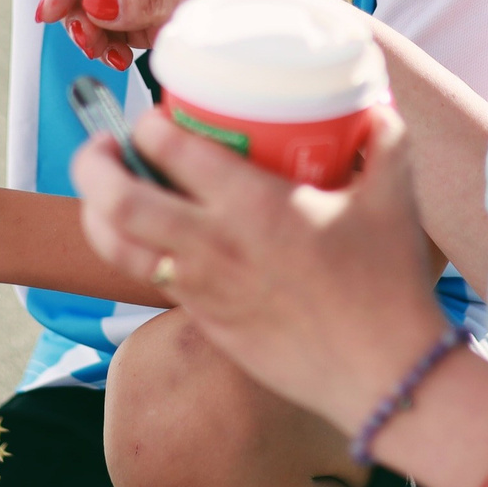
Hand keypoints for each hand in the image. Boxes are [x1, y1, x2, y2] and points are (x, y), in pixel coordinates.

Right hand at [34, 0, 311, 70]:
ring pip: (109, 5)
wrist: (327, 51)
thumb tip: (98, 6)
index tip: (49, 11)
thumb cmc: (285, 20)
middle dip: (80, 7)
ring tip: (107, 57)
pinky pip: (127, 28)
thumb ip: (157, 5)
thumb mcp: (215, 10)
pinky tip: (121, 61)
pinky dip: (114, 44)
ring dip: (95, 30)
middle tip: (83, 42)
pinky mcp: (175, 24)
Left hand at [70, 108, 446, 437]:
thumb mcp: (394, 197)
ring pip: (115, 248)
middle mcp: (212, 244)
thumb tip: (377, 111)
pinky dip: (132, 252)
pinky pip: (149, 280)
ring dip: (95, 214)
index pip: (169, 148)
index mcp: (252, 204)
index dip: (146, 122)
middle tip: (103, 146)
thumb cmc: (387, 285)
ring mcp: (202, 288)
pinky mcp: (206, 321)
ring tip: (102, 193)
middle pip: (116, 199)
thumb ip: (384, 142)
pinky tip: (151, 238)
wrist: (383, 375)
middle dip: (93, 164)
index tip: (153, 115)